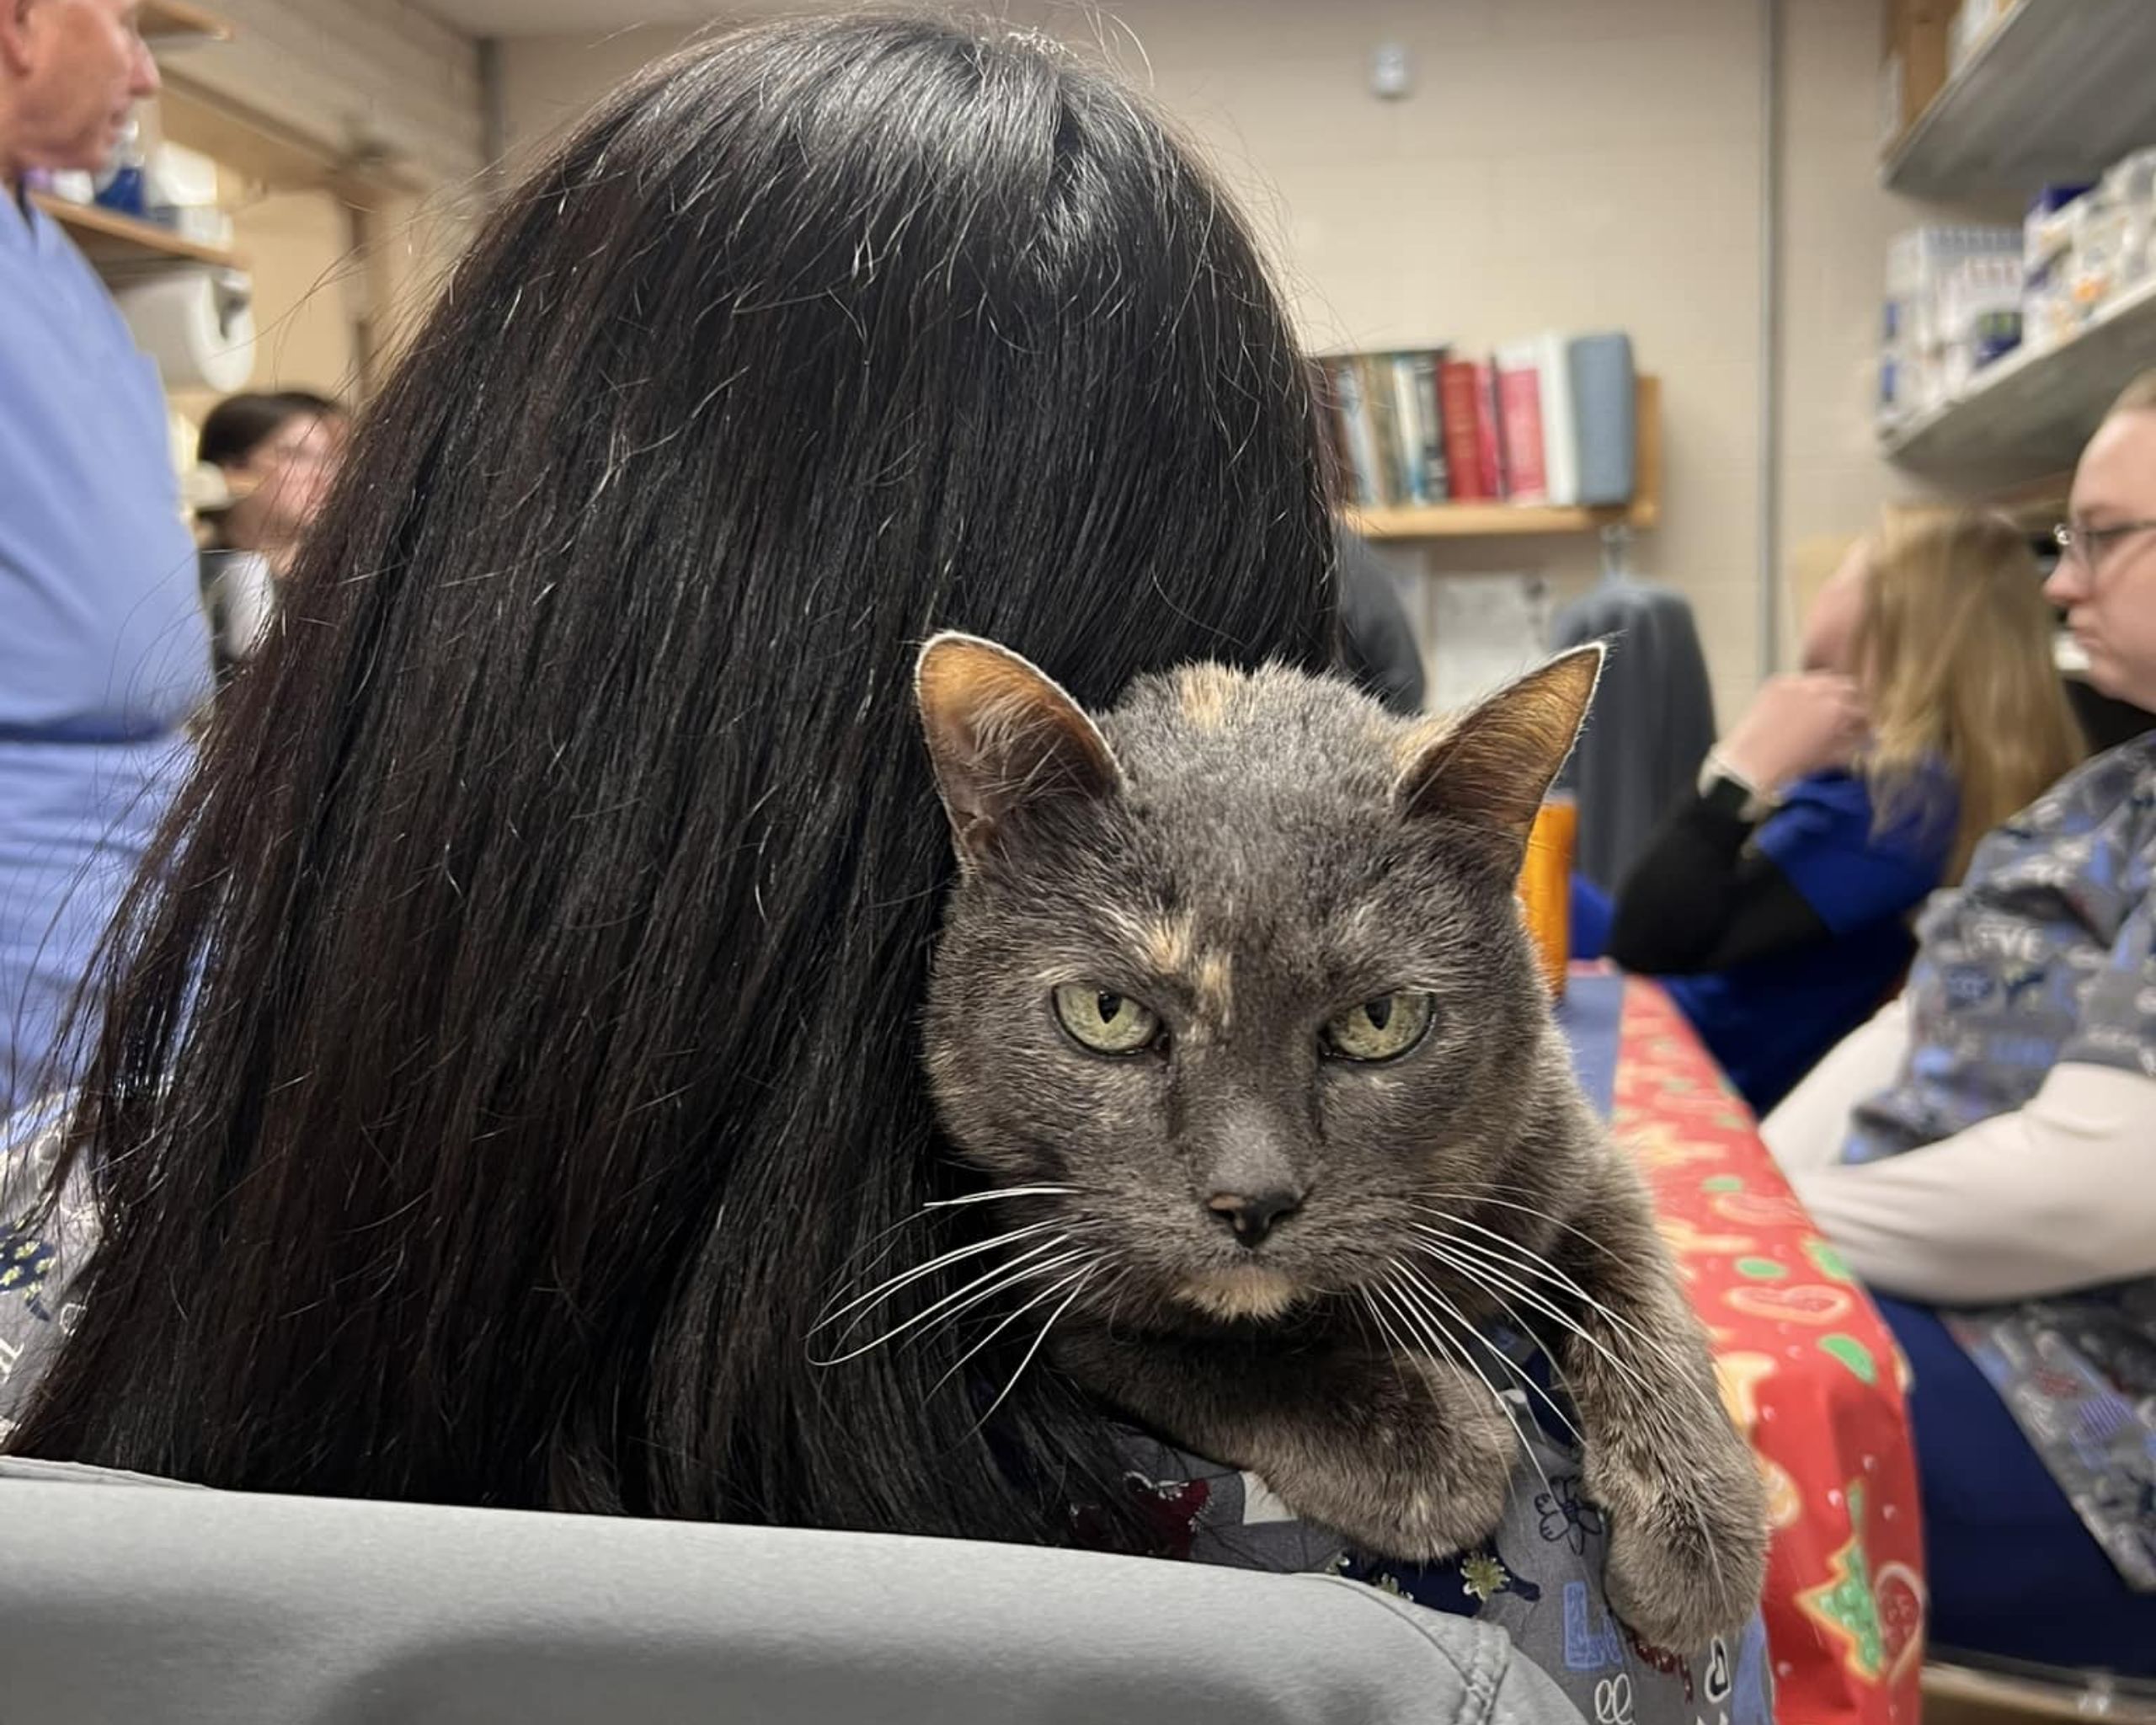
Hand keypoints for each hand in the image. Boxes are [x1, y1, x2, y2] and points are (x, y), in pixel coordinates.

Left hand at [1716, 673, 1866, 795]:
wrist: (1753, 761)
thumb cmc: (1794, 764)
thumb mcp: (1832, 756)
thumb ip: (1855, 743)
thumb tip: (1870, 739)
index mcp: (1839, 710)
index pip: (1862, 709)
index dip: (1863, 720)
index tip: (1861, 727)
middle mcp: (1821, 690)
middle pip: (1847, 687)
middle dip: (1849, 700)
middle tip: (1842, 714)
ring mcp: (1798, 683)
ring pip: (1823, 679)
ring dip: (1827, 690)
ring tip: (1820, 706)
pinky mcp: (1777, 682)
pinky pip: (1798, 680)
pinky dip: (1803, 690)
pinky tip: (1797, 704)